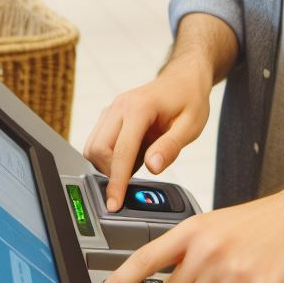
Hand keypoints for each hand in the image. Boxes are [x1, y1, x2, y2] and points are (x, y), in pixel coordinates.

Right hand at [83, 60, 211, 212]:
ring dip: (107, 164)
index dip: (116, 182)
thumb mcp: (191, 125)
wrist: (185, 78)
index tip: (114, 204)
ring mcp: (112, 109)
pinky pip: (98, 141)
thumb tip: (152, 167)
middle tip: (133, 180)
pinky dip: (109, 156)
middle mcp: (120, 106)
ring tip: (137, 163)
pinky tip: (132, 155)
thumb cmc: (190, 99)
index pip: (121, 152)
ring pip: (93, 146)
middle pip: (98, 150)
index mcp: (139, 108)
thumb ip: (170, 147)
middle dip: (110, 172)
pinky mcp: (110, 115)